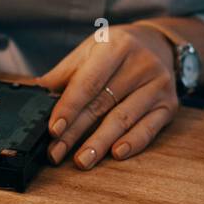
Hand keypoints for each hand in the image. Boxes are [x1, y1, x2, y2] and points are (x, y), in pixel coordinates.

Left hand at [35, 24, 178, 168]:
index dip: (69, 108)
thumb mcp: (89, 51)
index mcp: (115, 46)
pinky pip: (150, 128)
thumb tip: (34, 96)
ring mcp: (157, 85)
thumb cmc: (116, 49)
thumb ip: (63, 75)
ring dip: (100, 143)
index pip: (88, 82)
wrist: (158, 43)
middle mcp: (140, 64)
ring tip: (82, 160)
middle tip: (56, 153)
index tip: (53, 130)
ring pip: (124, 118)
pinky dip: (133, 142)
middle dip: (76, 132)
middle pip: (102, 104)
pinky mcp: (169, 104)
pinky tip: (117, 154)